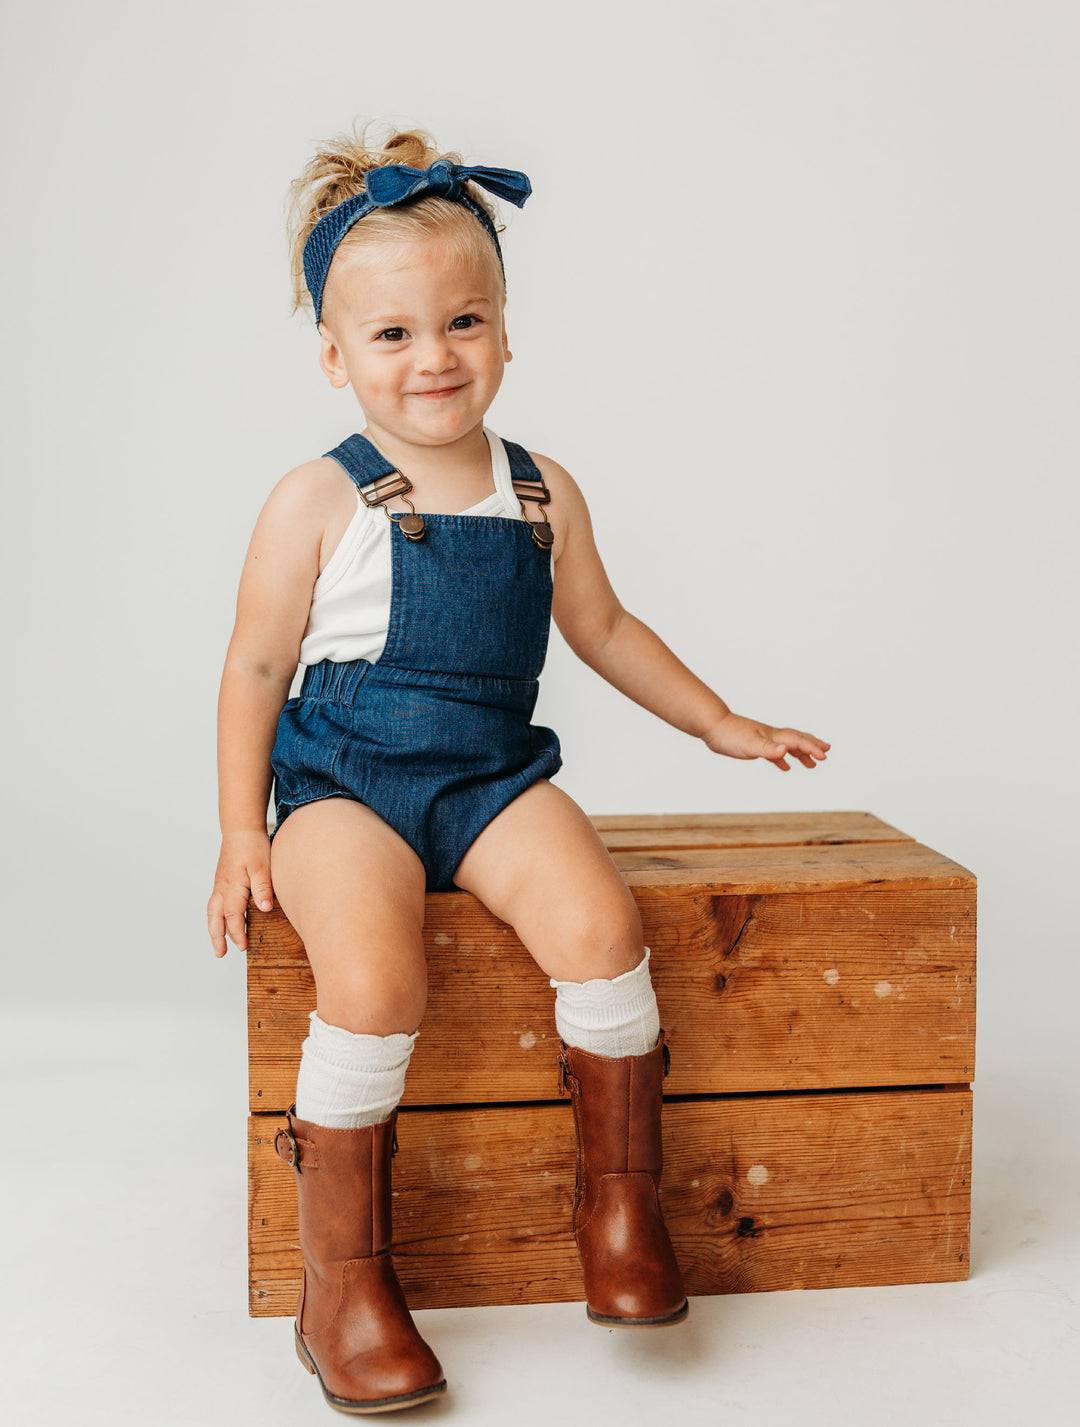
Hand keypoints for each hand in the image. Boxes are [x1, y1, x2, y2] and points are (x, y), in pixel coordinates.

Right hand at [207, 830, 274, 957]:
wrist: (241, 829)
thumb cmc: (252, 846)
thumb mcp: (263, 867)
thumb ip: (263, 888)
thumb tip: (264, 909)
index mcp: (232, 887)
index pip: (233, 916)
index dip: (237, 932)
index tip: (243, 946)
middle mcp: (222, 888)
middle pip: (216, 918)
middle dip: (218, 937)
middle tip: (220, 953)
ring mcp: (220, 885)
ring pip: (212, 912)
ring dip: (214, 929)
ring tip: (217, 945)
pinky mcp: (222, 881)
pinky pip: (215, 904)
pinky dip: (215, 917)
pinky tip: (220, 922)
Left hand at [703, 712, 830, 770]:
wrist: (712, 725)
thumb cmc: (729, 734)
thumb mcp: (750, 744)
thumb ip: (769, 748)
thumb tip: (787, 750)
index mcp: (773, 736)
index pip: (798, 741)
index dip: (812, 748)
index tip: (824, 756)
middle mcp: (771, 736)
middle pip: (797, 739)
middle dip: (812, 745)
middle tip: (827, 751)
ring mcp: (763, 740)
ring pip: (787, 746)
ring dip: (801, 754)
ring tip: (811, 764)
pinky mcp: (753, 745)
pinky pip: (773, 752)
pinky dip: (782, 759)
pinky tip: (785, 767)